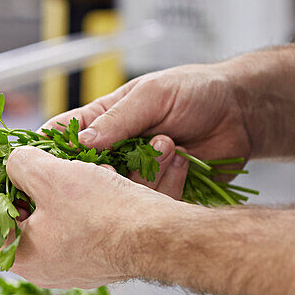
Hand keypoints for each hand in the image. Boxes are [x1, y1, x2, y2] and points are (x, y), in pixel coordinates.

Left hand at [0, 146, 181, 288]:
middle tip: (34, 160)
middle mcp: (44, 269)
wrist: (161, 236)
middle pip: (20, 218)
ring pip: (55, 218)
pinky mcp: (100, 260)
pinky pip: (84, 224)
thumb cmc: (103, 213)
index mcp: (21, 256)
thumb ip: (21, 163)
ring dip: (61, 189)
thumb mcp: (51, 175)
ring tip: (75, 168)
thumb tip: (13, 161)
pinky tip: (103, 179)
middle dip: (28, 184)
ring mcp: (73, 267)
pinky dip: (88, 199)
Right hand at [43, 64, 253, 192]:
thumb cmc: (195, 91)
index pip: (61, 138)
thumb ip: (117, 119)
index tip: (57, 166)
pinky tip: (183, 162)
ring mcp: (136, 175)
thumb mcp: (153, 95)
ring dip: (146, 174)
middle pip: (85, 176)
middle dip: (102, 174)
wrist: (242, 114)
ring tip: (170, 145)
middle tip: (120, 165)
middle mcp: (114, 151)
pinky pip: (151, 204)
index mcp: (102, 121)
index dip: (52, 155)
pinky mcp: (159, 194)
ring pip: (119, 194)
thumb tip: (82, 142)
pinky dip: (167, 186)